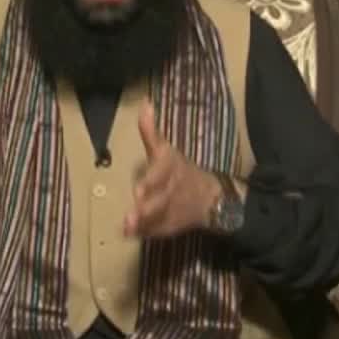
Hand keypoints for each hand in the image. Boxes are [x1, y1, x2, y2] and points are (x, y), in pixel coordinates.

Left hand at [124, 102, 223, 237]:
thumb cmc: (181, 171)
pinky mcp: (169, 225)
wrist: (211, 198)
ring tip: (127, 226)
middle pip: (159, 199)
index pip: (161, 173)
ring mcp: (171, 210)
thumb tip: (144, 104)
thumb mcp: (166, 151)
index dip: (151, 182)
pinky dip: (144, 232)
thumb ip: (150, 133)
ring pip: (157, 217)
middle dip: (146, 207)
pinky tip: (128, 234)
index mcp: (170, 169)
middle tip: (132, 213)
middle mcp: (171, 190)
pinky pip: (156, 230)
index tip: (138, 190)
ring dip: (142, 222)